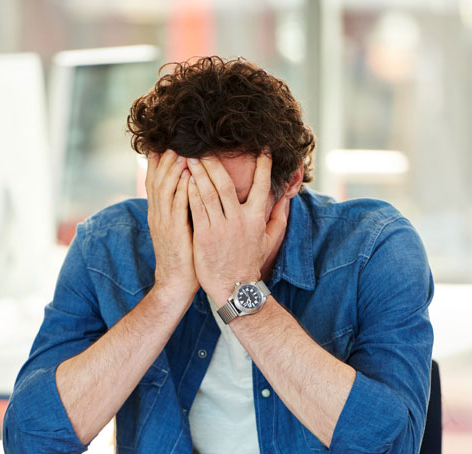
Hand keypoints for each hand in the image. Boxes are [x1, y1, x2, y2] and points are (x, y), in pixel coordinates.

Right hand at [145, 150, 198, 303]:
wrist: (175, 283)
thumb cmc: (182, 255)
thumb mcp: (177, 228)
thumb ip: (180, 208)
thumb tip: (188, 187)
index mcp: (157, 213)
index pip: (154, 181)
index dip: (158, 162)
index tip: (165, 144)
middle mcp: (157, 215)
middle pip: (157, 180)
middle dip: (165, 160)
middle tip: (174, 141)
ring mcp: (164, 223)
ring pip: (165, 190)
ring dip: (173, 170)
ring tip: (181, 152)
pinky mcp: (175, 232)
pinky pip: (177, 206)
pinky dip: (182, 190)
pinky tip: (188, 176)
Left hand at [187, 153, 287, 303]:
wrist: (234, 288)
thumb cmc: (250, 263)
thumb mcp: (269, 241)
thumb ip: (278, 219)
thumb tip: (286, 200)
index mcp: (256, 218)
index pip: (261, 186)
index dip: (263, 165)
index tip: (263, 148)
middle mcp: (238, 220)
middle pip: (226, 184)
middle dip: (215, 163)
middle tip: (204, 147)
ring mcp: (220, 228)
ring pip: (208, 193)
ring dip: (199, 173)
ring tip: (190, 158)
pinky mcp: (203, 236)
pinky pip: (196, 209)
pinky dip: (190, 192)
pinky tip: (185, 179)